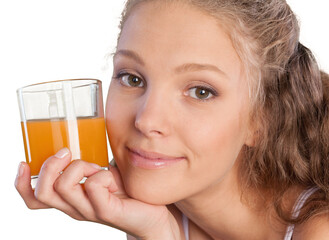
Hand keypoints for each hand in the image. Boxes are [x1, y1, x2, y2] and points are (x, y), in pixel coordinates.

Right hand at [15, 148, 180, 239]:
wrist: (152, 212)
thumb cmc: (126, 189)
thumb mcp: (102, 172)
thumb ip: (89, 162)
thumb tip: (83, 135)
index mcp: (70, 199)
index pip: (34, 199)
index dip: (21, 183)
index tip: (24, 162)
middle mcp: (74, 208)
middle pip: (42, 192)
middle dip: (51, 166)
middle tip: (69, 153)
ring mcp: (89, 211)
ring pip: (64, 187)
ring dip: (80, 167)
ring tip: (98, 166)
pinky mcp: (106, 211)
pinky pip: (93, 188)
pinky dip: (101, 174)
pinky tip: (112, 177)